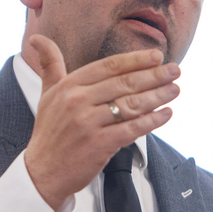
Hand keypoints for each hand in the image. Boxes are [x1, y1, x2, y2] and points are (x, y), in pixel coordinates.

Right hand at [23, 35, 180, 210]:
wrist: (42, 173)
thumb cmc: (49, 133)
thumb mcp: (47, 95)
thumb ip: (50, 65)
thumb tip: (37, 38)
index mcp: (69, 86)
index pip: (109, 66)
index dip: (135, 60)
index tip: (156, 56)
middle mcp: (78, 101)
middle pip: (124, 83)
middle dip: (154, 76)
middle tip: (175, 71)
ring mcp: (89, 123)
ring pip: (131, 104)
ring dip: (158, 96)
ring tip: (175, 89)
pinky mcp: (100, 144)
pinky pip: (132, 128)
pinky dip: (152, 121)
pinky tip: (166, 114)